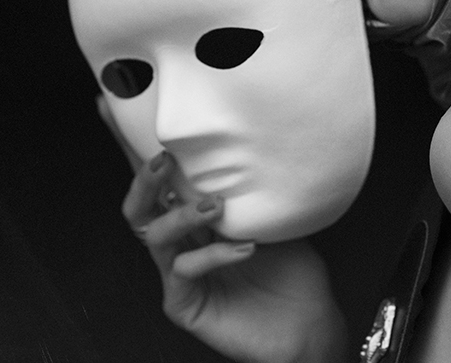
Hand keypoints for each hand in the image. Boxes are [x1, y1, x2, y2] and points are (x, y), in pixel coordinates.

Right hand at [121, 151, 347, 362]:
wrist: (309, 320)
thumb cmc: (293, 267)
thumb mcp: (273, 216)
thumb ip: (251, 189)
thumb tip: (248, 147)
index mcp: (198, 222)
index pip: (165, 189)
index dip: (151, 163)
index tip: (151, 131)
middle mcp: (182, 245)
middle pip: (142, 210)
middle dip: (145, 183)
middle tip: (165, 162)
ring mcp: (179, 276)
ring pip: (155, 236)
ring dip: (182, 215)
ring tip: (216, 206)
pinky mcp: (183, 304)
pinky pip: (185, 271)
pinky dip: (214, 254)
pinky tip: (245, 248)